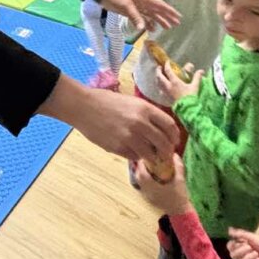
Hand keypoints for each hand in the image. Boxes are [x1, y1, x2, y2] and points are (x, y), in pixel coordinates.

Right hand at [41, 75, 178, 162]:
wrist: (83, 107)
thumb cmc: (106, 101)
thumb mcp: (131, 101)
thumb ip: (146, 114)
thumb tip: (159, 129)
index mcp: (145, 109)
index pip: (169, 126)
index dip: (174, 136)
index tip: (174, 141)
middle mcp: (140, 123)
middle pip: (163, 143)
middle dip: (168, 151)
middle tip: (167, 154)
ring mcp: (129, 137)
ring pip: (151, 154)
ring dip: (153, 157)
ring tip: (152, 157)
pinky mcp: (118, 147)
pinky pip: (135, 156)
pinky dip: (137, 156)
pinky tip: (134, 153)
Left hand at [100, 0, 178, 33]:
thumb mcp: (125, 5)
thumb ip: (135, 16)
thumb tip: (143, 28)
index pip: (159, 5)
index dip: (169, 11)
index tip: (177, 16)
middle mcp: (142, 3)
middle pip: (157, 11)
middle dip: (167, 17)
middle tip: (176, 24)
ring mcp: (137, 8)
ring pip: (151, 15)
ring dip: (159, 21)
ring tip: (167, 28)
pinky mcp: (131, 12)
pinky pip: (142, 18)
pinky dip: (147, 23)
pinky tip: (152, 29)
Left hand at [133, 154, 192, 215]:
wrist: (179, 211)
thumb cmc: (180, 196)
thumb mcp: (180, 180)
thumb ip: (178, 166)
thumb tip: (174, 154)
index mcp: (153, 187)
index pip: (142, 173)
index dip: (141, 164)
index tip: (146, 157)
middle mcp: (147, 191)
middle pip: (138, 177)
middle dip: (140, 167)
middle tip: (146, 160)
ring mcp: (147, 196)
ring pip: (139, 182)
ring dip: (142, 173)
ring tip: (148, 167)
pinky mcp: (148, 198)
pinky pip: (142, 186)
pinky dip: (144, 180)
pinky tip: (152, 176)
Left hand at [156, 61, 200, 102]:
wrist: (187, 109)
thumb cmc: (190, 97)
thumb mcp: (195, 86)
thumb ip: (197, 77)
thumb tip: (201, 71)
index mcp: (174, 81)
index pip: (168, 70)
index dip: (167, 65)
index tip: (167, 62)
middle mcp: (168, 86)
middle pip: (159, 76)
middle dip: (158, 71)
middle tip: (159, 67)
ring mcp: (166, 92)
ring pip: (158, 83)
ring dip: (157, 78)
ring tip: (159, 76)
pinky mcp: (166, 98)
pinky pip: (160, 91)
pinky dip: (159, 87)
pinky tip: (161, 87)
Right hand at [227, 228, 258, 258]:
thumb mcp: (253, 237)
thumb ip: (241, 234)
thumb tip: (229, 230)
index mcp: (241, 245)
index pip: (229, 247)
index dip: (232, 245)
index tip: (238, 242)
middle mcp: (242, 254)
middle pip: (232, 255)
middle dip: (240, 251)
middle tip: (250, 247)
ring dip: (249, 256)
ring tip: (257, 253)